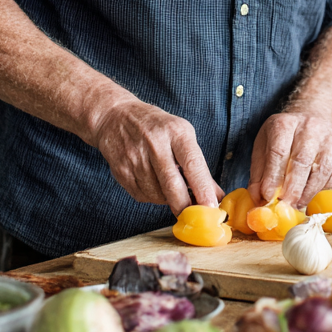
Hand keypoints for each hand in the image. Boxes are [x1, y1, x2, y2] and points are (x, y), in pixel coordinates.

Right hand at [92, 100, 221, 213]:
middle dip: (185, 205)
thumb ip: (198, 166)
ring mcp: (135, 157)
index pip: (192, 164)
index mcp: (175, 132)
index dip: (203, 189)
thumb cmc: (156, 127)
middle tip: (194, 215)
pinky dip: (152, 197)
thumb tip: (216, 195)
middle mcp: (155, 143)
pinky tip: (154, 185)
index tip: (212, 207)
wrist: (116, 117)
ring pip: (157, 194)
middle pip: (172, 184)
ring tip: (171, 189)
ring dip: (168, 200)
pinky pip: (142, 196)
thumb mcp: (182, 135)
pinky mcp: (121, 170)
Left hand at [248, 112, 331, 207]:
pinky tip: (311, 195)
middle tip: (284, 205)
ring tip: (297, 205)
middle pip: (302, 160)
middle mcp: (310, 128)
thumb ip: (259, 172)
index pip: (279, 151)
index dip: (273, 176)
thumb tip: (258, 199)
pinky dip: (322, 190)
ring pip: (322, 170)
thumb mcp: (265, 145)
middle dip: (292, 188)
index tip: (267, 196)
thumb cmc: (285, 137)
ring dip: (308, 193)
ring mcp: (330, 140)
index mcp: (286, 124)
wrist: (315, 118)